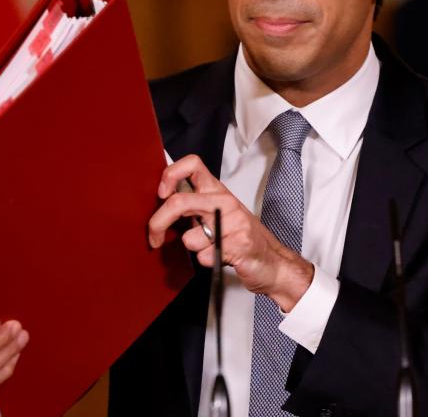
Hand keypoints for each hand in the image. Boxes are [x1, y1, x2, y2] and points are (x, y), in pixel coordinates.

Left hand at [148, 154, 313, 311]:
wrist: (273, 262)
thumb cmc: (241, 238)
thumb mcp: (217, 214)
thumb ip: (194, 206)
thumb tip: (160, 205)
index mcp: (217, 191)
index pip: (192, 164)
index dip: (170, 175)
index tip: (161, 194)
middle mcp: (224, 202)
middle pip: (179, 202)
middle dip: (157, 223)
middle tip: (154, 237)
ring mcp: (233, 222)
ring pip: (189, 237)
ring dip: (194, 248)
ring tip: (212, 247)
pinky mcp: (238, 245)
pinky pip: (204, 256)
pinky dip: (207, 261)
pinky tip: (222, 257)